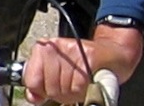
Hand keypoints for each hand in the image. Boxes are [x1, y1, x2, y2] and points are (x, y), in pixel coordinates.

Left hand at [22, 25, 142, 104]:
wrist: (113, 52)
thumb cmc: (83, 64)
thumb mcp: (57, 72)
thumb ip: (41, 84)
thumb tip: (33, 97)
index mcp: (43, 48)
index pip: (31, 80)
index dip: (42, 91)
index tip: (51, 89)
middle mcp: (55, 46)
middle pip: (50, 87)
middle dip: (61, 95)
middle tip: (71, 88)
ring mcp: (72, 51)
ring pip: (64, 89)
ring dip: (73, 94)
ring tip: (80, 86)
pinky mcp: (88, 57)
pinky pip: (79, 86)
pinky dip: (83, 92)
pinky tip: (87, 84)